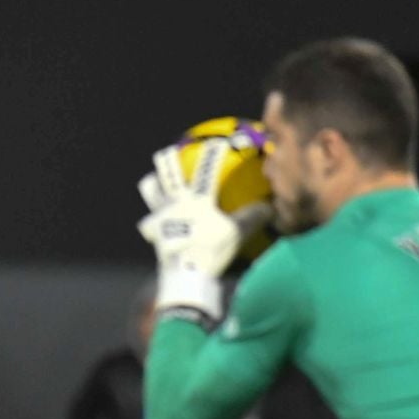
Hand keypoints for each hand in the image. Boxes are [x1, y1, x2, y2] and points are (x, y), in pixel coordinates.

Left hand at [136, 138, 270, 317]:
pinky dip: (152, 219)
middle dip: (167, 161)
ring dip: (152, 186)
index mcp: (198, 200)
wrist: (184, 276)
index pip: (208, 170)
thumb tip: (269, 206)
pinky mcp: (154, 234)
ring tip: (152, 181)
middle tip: (167, 152)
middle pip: (168, 175)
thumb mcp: (236, 234)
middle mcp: (176, 204)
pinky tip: (155, 222)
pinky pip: (149, 223)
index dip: (214, 153)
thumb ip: (253, 218)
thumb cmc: (210, 252)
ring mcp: (161, 218)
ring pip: (151, 194)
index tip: (219, 141)